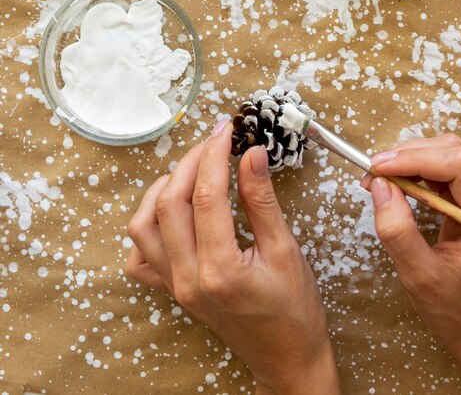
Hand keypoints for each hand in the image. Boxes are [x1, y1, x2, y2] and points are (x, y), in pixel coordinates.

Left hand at [125, 119, 339, 394]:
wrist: (287, 356)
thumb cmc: (294, 309)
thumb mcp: (286, 249)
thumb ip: (263, 200)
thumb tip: (251, 155)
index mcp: (220, 269)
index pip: (207, 195)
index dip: (215, 154)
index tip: (226, 131)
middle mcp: (187, 279)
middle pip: (170, 202)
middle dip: (191, 161)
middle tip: (214, 140)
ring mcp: (175, 286)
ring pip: (143, 224)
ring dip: (163, 187)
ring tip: (193, 168)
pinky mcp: (172, 290)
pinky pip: (140, 254)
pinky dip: (147, 224)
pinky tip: (172, 210)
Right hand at [363, 134, 460, 364]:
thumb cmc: (456, 310)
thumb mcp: (418, 276)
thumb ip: (397, 230)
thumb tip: (379, 184)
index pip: (460, 165)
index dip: (416, 158)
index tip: (377, 168)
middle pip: (455, 151)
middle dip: (408, 155)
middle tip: (372, 174)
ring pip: (451, 152)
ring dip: (411, 159)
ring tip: (380, 179)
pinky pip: (450, 166)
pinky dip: (419, 168)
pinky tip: (398, 183)